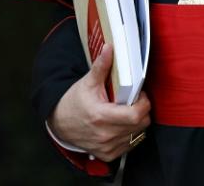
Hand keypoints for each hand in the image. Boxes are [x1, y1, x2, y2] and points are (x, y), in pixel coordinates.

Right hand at [48, 44, 150, 161]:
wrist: (60, 123)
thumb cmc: (75, 101)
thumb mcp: (88, 82)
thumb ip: (101, 66)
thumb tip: (109, 48)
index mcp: (101, 117)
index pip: (135, 115)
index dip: (143, 103)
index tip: (140, 94)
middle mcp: (105, 135)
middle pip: (141, 124)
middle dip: (142, 110)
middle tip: (134, 100)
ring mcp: (107, 147)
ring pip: (138, 134)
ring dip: (137, 122)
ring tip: (127, 110)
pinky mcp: (108, 154)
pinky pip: (130, 144)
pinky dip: (131, 133)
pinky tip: (122, 123)